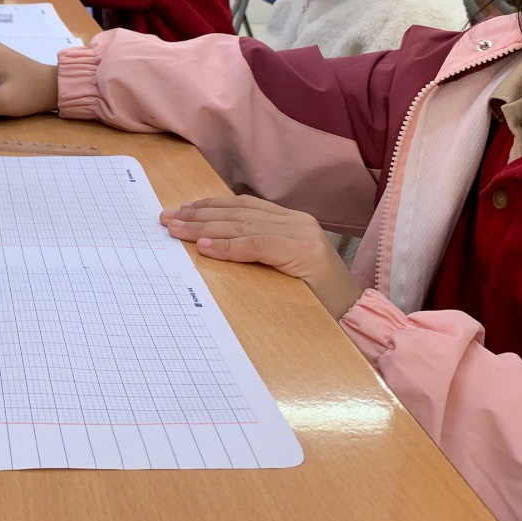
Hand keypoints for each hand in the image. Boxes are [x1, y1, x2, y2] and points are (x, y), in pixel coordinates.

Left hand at [160, 196, 364, 318]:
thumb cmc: (315, 298)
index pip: (242, 206)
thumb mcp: (281, 268)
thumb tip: (210, 245)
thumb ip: (256, 251)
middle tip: (167, 219)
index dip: (209, 207)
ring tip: (177, 229)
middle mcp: (296, 221)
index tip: (181, 212)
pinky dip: (228, 247)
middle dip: (198, 215)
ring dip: (204, 227)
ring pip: (242, 225)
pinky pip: (257, 245)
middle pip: (237, 213)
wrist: (354, 314)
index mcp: (291, 221)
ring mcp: (301, 233)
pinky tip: (205, 247)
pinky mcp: (303, 251)